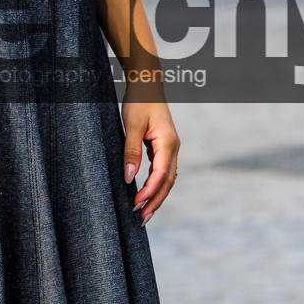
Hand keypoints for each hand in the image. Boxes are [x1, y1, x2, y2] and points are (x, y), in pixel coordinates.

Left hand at [122, 99, 178, 223]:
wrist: (147, 84)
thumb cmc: (139, 101)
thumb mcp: (131, 125)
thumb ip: (131, 151)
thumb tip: (129, 177)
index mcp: (168, 142)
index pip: (160, 174)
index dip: (149, 192)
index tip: (136, 204)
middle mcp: (173, 147)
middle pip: (168, 181)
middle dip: (155, 201)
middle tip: (142, 219)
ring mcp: (170, 148)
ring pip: (167, 178)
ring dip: (157, 196)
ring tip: (144, 213)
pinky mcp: (164, 147)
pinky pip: (163, 171)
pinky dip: (156, 184)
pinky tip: (147, 194)